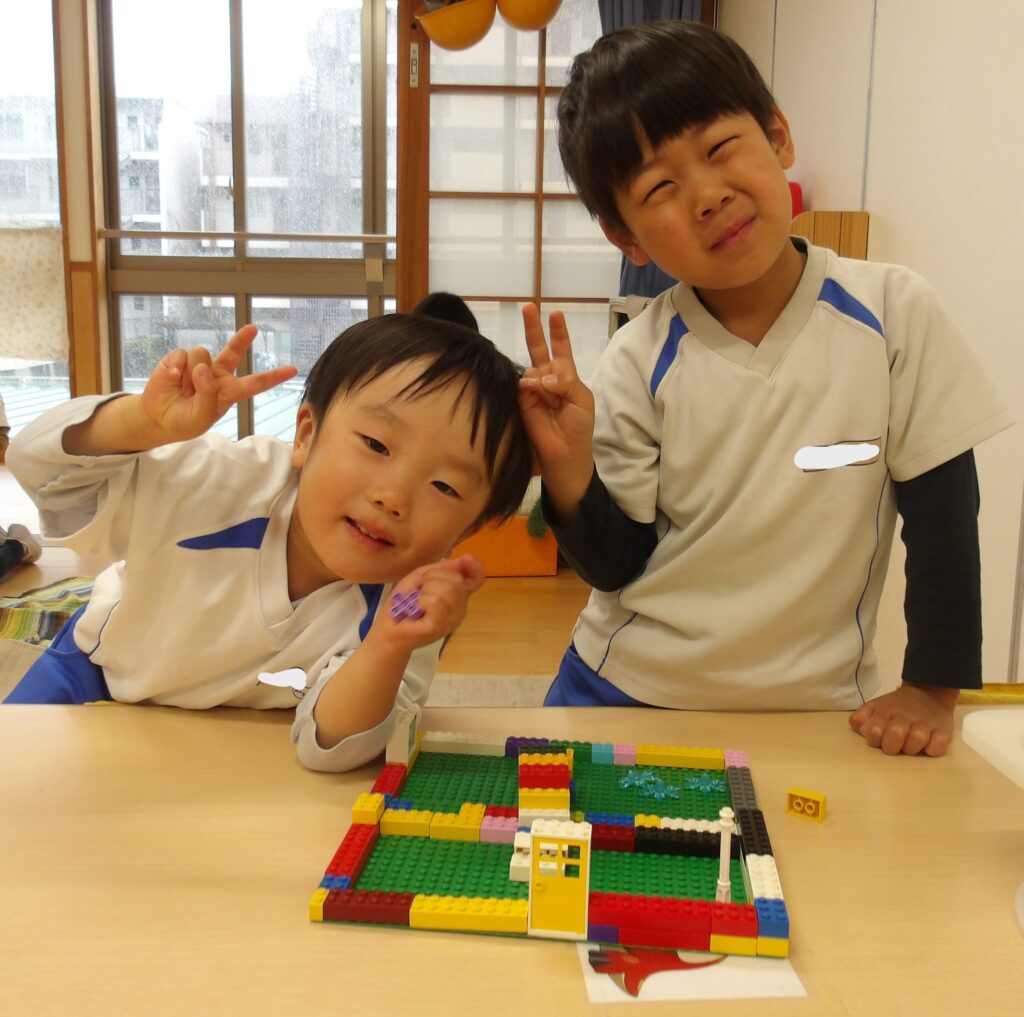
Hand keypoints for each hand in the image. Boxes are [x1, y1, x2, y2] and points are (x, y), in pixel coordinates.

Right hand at [140, 324, 296, 444]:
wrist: (158, 418)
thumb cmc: (185, 420)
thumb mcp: (202, 416)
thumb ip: (208, 395)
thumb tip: (203, 368)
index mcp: (229, 392)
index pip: (255, 383)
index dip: (274, 376)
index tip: (293, 369)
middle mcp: (217, 374)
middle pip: (233, 352)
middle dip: (242, 339)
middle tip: (253, 328)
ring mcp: (199, 365)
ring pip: (202, 355)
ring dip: (191, 375)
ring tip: (184, 390)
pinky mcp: (179, 359)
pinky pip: (182, 354)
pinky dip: (177, 367)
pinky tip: (172, 379)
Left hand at [375, 553, 485, 649]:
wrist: (388, 627)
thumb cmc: (404, 602)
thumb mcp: (421, 577)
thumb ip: (442, 568)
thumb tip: (462, 559)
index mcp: (458, 595)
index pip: (477, 579)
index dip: (475, 566)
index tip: (465, 557)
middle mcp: (460, 608)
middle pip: (456, 579)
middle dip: (432, 577)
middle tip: (419, 589)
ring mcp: (452, 620)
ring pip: (446, 590)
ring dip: (425, 589)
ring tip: (417, 601)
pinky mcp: (440, 627)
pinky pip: (435, 602)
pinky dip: (421, 601)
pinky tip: (416, 610)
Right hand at [517, 303, 595, 519]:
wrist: (565, 455)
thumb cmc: (579, 428)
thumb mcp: (582, 400)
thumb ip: (566, 382)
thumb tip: (542, 376)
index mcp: (566, 377)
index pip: (561, 349)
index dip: (558, 332)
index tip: (555, 312)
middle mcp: (548, 379)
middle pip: (539, 348)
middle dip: (534, 328)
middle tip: (528, 306)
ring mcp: (533, 390)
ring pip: (530, 367)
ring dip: (540, 374)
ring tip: (549, 393)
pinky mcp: (521, 401)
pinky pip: (521, 384)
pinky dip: (530, 385)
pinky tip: (536, 391)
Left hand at [849, 683, 958, 755]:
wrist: (928, 692)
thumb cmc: (897, 706)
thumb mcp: (876, 706)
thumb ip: (862, 717)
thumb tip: (861, 730)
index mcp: (886, 712)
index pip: (873, 731)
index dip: (874, 738)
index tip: (879, 738)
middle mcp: (905, 717)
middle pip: (895, 735)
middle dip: (891, 746)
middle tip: (895, 745)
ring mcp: (925, 724)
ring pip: (917, 740)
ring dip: (912, 748)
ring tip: (911, 745)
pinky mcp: (943, 731)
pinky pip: (938, 746)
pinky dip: (933, 749)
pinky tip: (929, 745)